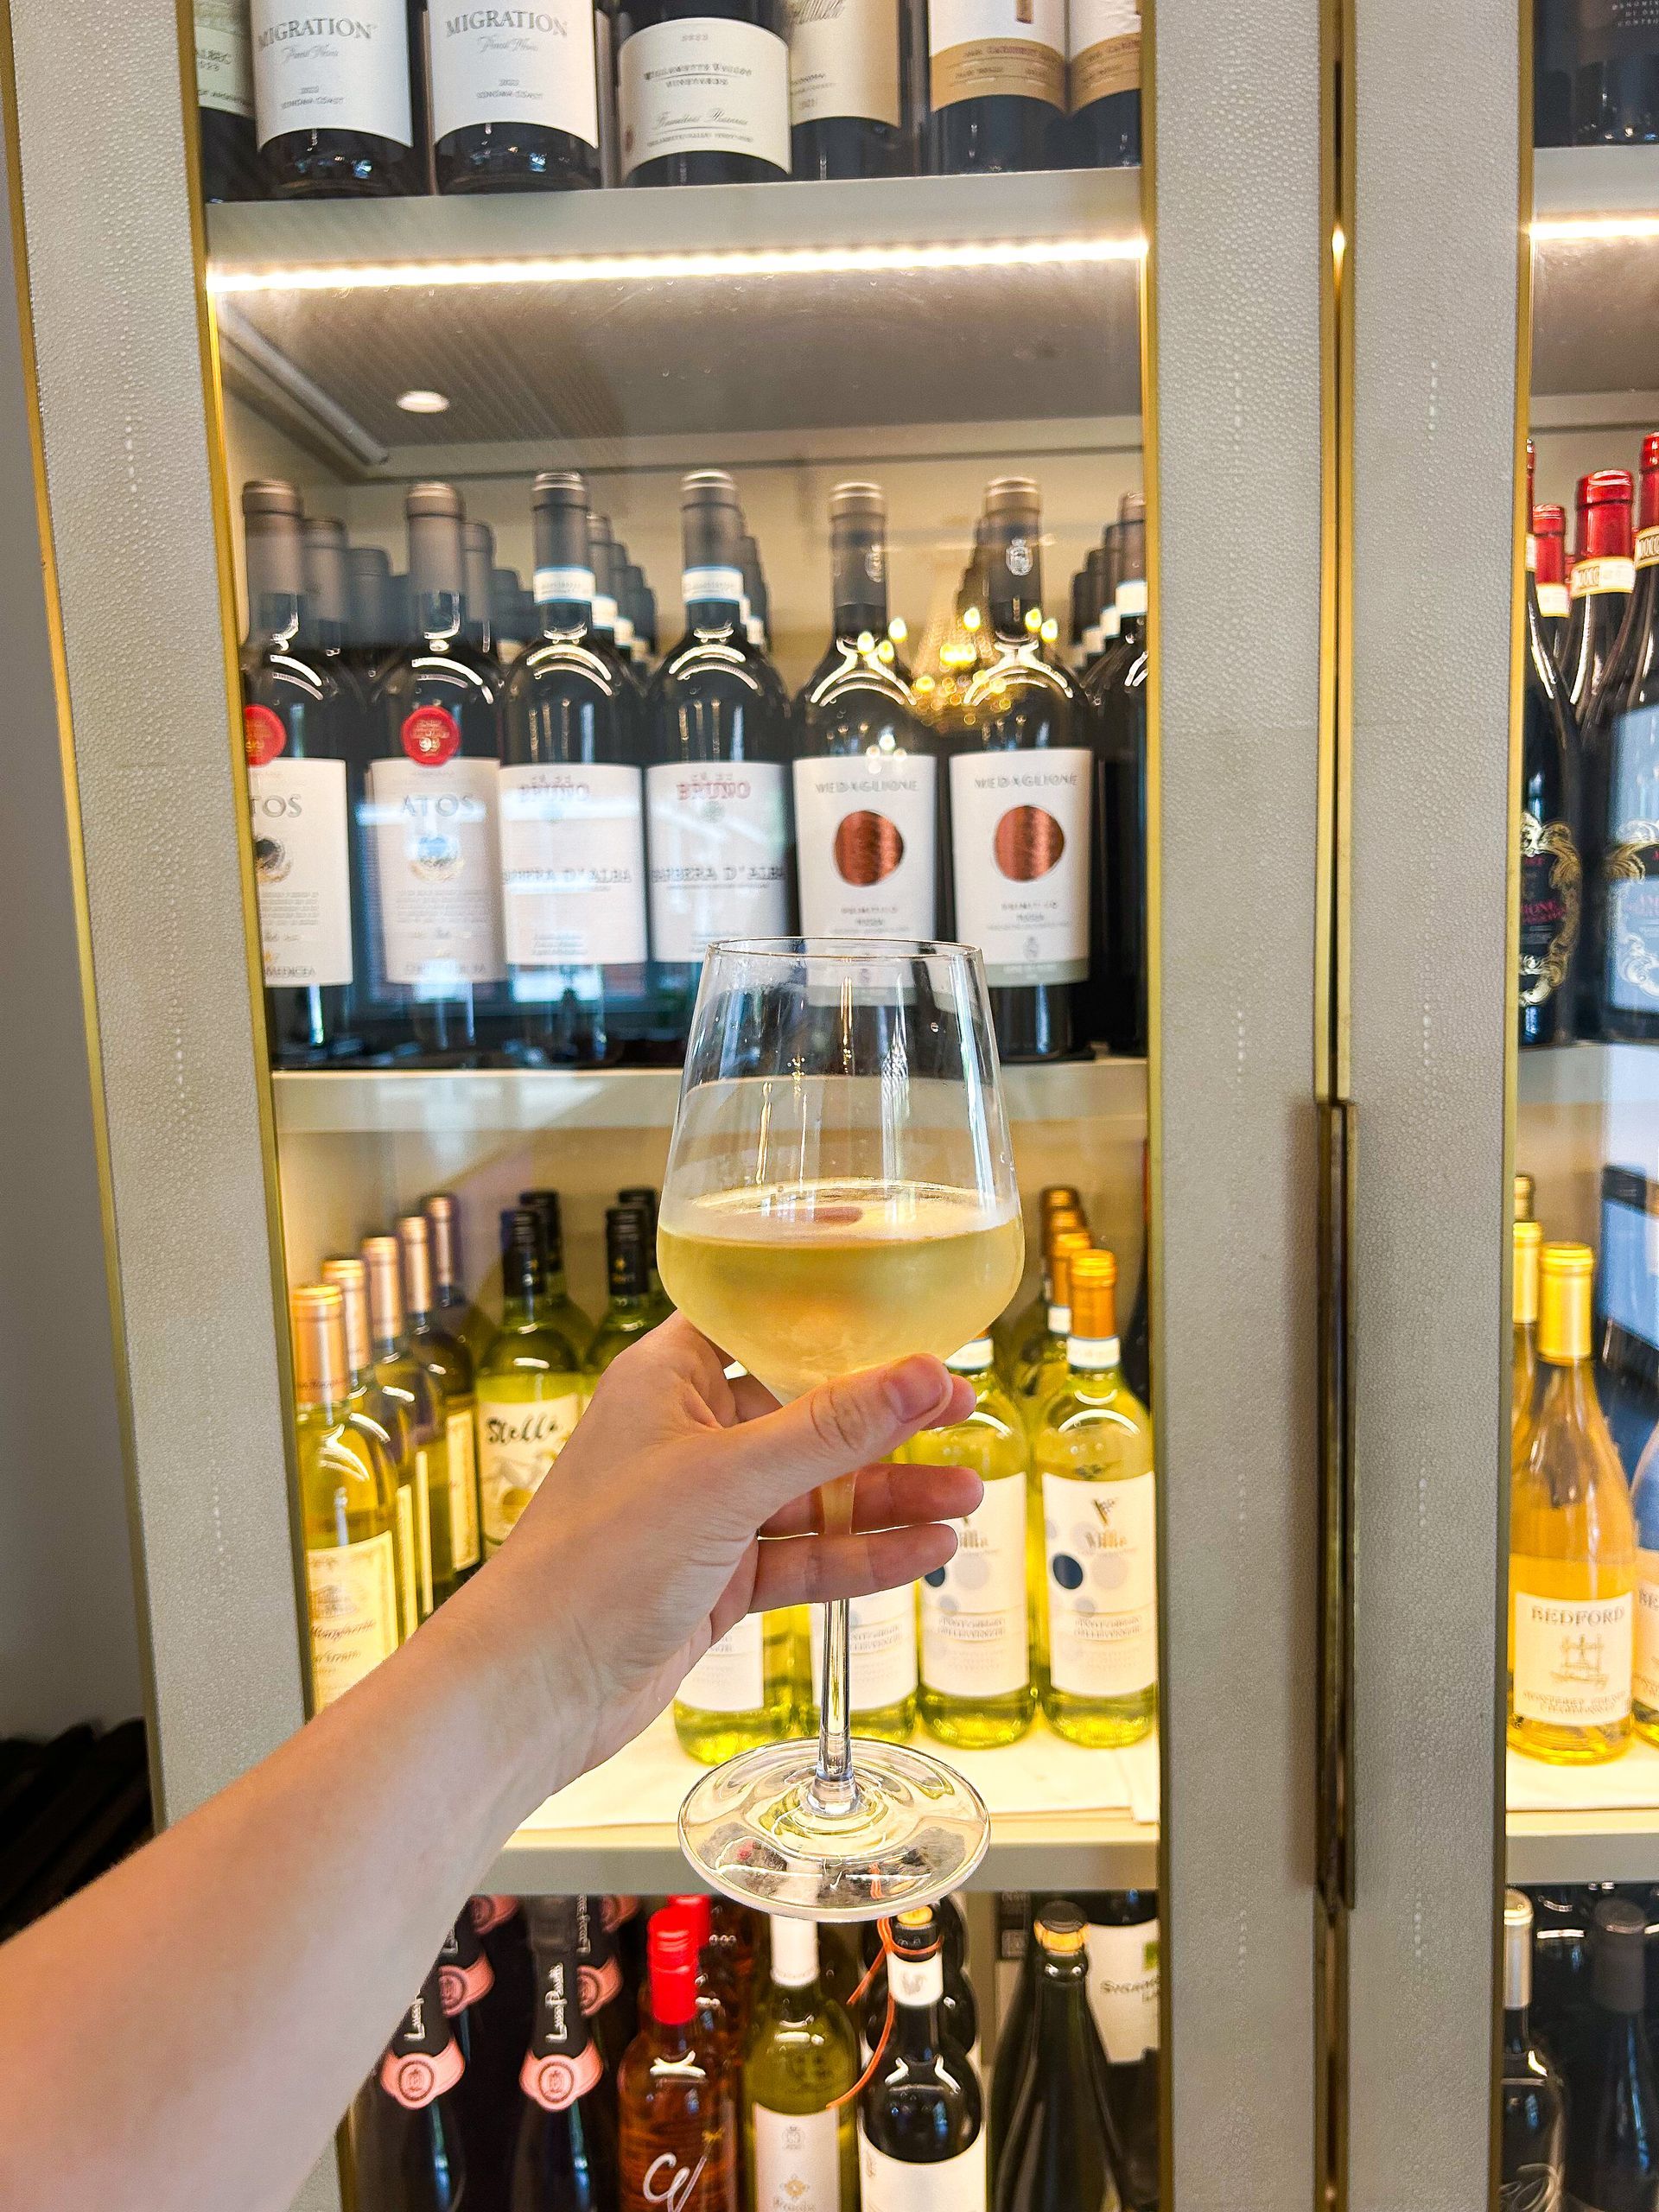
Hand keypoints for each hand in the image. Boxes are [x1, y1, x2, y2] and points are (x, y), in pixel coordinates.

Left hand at [470, 1315, 979, 1779]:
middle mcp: (688, 1436)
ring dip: (887, 1495)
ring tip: (970, 1494)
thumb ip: (833, 1428)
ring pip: (814, 1491)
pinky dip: (862, 1555)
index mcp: (669, 1379)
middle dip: (885, 1417)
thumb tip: (926, 1372)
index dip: (832, 1313)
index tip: (907, 1307)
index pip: (760, 1321)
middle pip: (803, 1411)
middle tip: (964, 1407)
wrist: (536, 1685)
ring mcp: (704, 1511)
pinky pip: (805, 1556)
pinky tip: (925, 1551)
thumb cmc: (600, 1558)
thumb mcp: (729, 1479)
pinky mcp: (717, 1578)